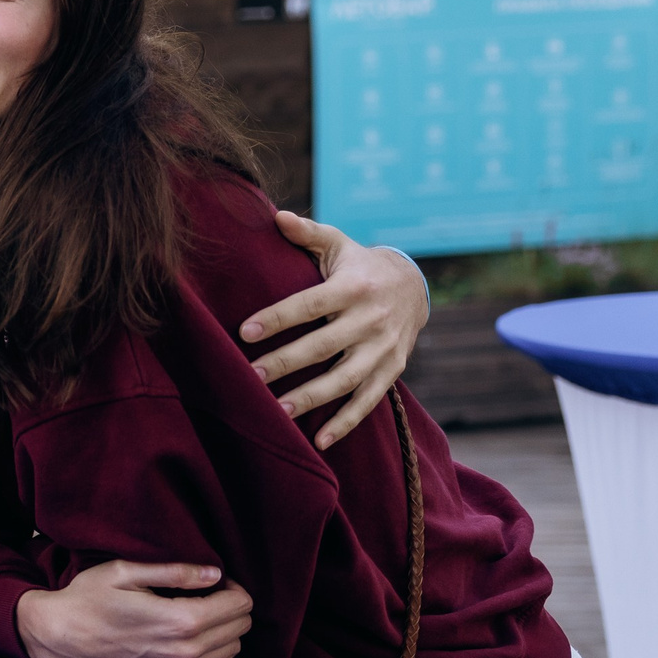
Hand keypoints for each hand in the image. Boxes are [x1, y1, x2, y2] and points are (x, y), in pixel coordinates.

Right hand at [15, 560, 251, 657]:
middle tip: (209, 594)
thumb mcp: (126, 571)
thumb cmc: (87, 598)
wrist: (59, 636)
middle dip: (232, 607)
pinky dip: (217, 656)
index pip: (239, 605)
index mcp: (179, 620)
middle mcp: (184, 651)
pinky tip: (198, 641)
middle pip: (240, 628)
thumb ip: (175, 572)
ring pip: (232, 652)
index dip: (233, 587)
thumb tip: (215, 573)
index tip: (215, 581)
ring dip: (226, 632)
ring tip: (202, 616)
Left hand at [240, 213, 429, 448]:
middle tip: (249, 377)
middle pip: (322, 346)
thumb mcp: (337, 244)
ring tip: (277, 412)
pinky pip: (369, 400)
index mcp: (352, 287)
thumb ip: (307, 233)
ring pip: (345, 379)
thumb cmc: (358, 265)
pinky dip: (346, 422)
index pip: (308, 304)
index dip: (277, 318)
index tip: (244, 332)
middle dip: (285, 363)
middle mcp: (371, 319)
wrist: (414, 285)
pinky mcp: (392, 369)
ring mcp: (384, 348)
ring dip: (311, 398)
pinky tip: (320, 441)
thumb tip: (275, 217)